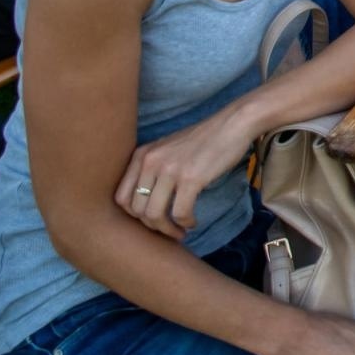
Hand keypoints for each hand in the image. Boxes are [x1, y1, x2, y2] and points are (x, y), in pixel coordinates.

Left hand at [115, 111, 259, 238]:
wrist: (233, 124)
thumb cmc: (204, 139)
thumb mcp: (168, 149)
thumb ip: (152, 169)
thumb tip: (145, 203)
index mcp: (142, 155)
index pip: (121, 198)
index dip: (134, 216)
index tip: (152, 220)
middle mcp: (150, 161)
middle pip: (137, 210)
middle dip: (153, 226)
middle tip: (168, 230)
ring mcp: (170, 169)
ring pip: (154, 215)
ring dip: (168, 230)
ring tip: (180, 231)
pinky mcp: (191, 178)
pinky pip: (180, 213)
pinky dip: (185, 223)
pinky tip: (193, 222)